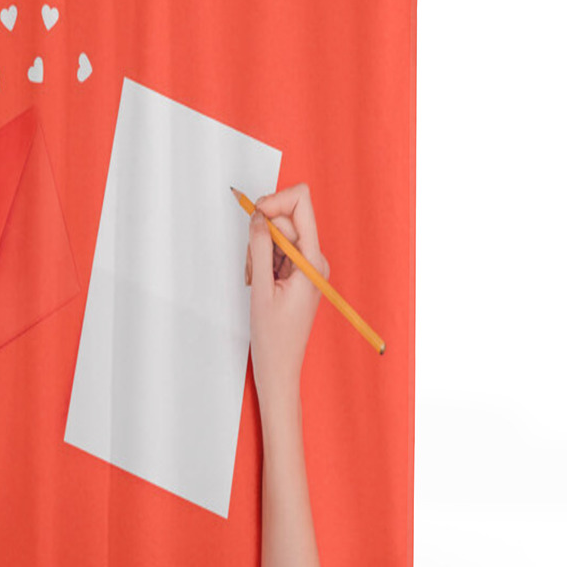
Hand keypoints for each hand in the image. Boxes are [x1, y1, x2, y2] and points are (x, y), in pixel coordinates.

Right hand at [245, 183, 328, 411]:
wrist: (279, 365)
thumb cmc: (275, 336)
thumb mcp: (261, 288)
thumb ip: (259, 247)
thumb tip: (257, 216)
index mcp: (312, 260)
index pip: (301, 204)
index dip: (275, 200)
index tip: (255, 213)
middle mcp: (314, 259)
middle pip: (285, 220)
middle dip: (262, 233)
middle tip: (252, 265)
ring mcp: (305, 265)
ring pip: (277, 235)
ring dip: (258, 251)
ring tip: (255, 280)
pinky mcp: (296, 272)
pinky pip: (275, 251)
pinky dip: (261, 260)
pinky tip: (258, 282)